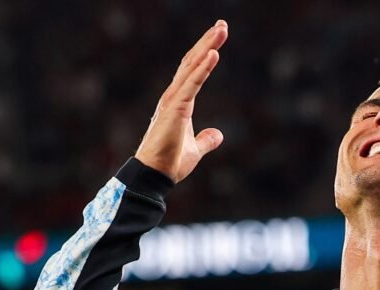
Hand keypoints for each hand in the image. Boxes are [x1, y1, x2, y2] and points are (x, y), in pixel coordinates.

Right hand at [135, 20, 228, 182]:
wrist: (156, 175)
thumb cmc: (171, 162)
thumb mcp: (196, 149)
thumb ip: (205, 139)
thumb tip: (218, 135)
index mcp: (178, 102)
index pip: (193, 71)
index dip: (205, 54)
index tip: (217, 38)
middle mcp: (174, 96)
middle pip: (192, 62)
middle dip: (207, 42)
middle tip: (222, 25)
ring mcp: (173, 100)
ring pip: (192, 67)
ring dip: (207, 47)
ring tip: (220, 30)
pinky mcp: (175, 108)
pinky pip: (192, 84)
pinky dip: (203, 68)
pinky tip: (213, 53)